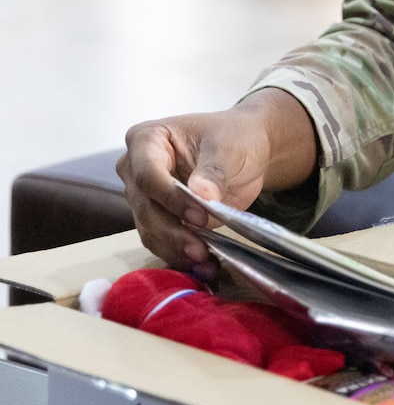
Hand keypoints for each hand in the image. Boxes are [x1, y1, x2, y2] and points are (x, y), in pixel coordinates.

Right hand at [116, 88, 316, 274]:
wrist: (248, 151)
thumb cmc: (236, 137)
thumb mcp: (230, 146)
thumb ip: (215, 170)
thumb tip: (202, 195)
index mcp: (147, 139)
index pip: (148, 174)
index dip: (172, 199)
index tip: (200, 216)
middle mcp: (135, 168)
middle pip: (146, 207)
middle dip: (173, 232)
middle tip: (200, 251)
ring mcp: (144, 196)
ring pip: (150, 230)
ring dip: (176, 250)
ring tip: (205, 264)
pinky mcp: (159, 219)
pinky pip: (162, 241)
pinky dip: (181, 256)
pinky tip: (204, 266)